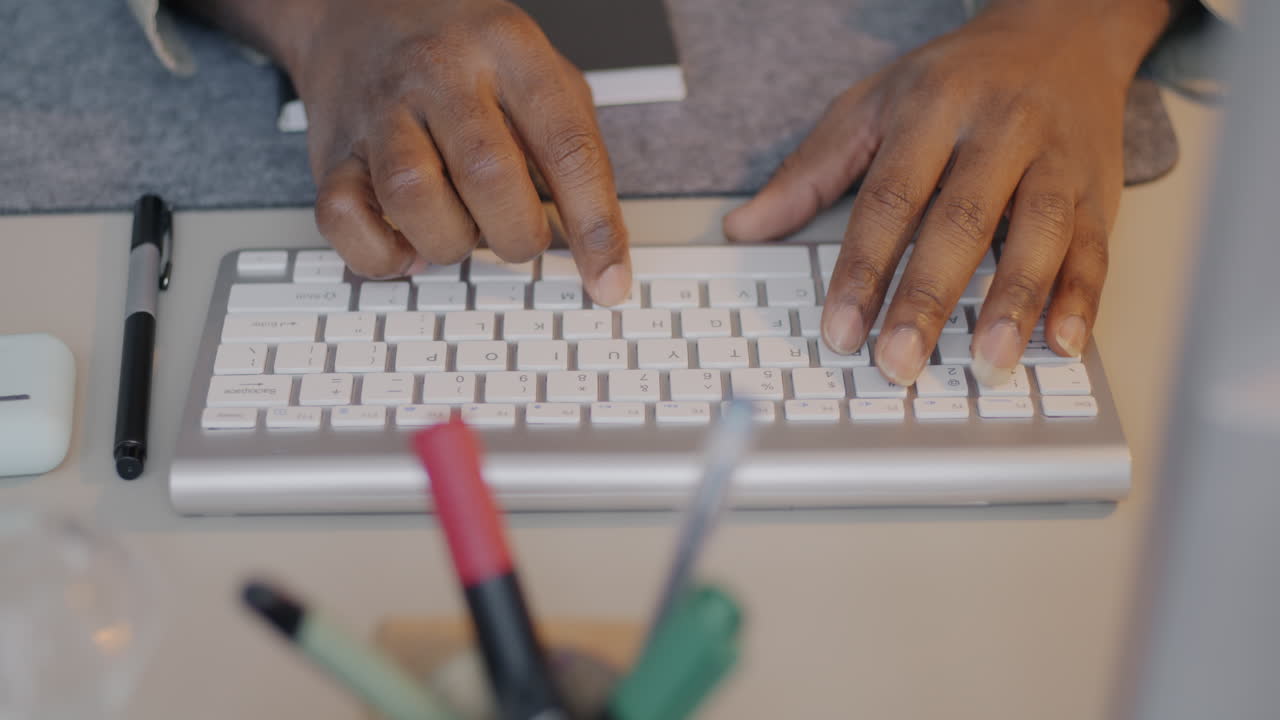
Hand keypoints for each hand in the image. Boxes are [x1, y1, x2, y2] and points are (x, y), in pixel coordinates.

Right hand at [233, 0, 632, 301]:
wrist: (360, 9)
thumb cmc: (466, 58)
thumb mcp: (539, 75)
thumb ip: (575, 152)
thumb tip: (602, 254)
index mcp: (510, 47)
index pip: (568, 147)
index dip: (596, 227)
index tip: (609, 282)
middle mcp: (441, 70)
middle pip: (489, 175)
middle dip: (517, 234)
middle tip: (519, 235)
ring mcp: (380, 107)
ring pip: (413, 196)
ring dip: (450, 240)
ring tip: (461, 228)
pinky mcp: (332, 148)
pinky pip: (344, 218)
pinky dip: (381, 254)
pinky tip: (407, 244)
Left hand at [724, 0, 1172, 384]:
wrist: (1061, 29)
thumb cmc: (955, 78)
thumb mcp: (871, 103)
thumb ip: (810, 171)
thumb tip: (744, 226)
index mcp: (932, 110)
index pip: (889, 199)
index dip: (862, 269)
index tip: (840, 329)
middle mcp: (999, 130)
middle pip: (960, 223)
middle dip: (927, 299)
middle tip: (899, 361)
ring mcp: (1056, 160)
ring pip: (1039, 234)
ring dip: (1013, 303)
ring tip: (987, 361)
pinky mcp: (1101, 189)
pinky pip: (1096, 247)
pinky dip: (1082, 298)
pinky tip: (1062, 341)